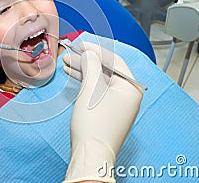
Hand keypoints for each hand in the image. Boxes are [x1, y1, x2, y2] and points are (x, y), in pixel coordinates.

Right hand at [62, 42, 142, 182]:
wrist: (91, 154)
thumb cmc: (95, 123)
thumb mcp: (92, 88)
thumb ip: (91, 65)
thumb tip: (89, 54)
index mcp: (131, 88)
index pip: (115, 61)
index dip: (96, 50)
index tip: (81, 44)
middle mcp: (127, 95)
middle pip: (106, 70)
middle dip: (87, 60)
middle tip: (70, 53)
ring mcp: (117, 104)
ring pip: (99, 80)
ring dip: (83, 70)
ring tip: (67, 63)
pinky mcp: (106, 112)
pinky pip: (96, 91)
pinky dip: (85, 83)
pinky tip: (73, 75)